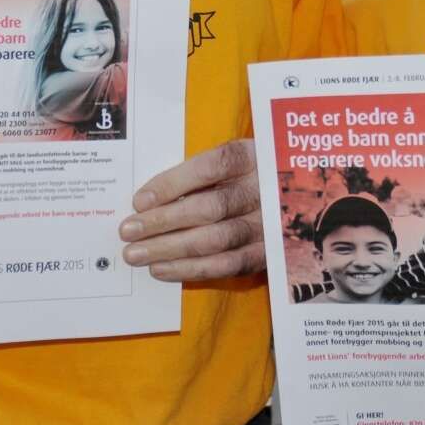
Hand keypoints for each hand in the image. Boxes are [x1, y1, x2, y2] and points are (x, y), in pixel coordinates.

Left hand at [119, 139, 263, 280]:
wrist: (296, 198)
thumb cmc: (249, 175)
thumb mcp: (236, 159)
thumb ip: (201, 171)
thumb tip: (149, 198)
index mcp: (254, 156)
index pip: (211, 167)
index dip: (173, 183)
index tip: (139, 200)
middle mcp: (265, 190)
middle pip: (210, 207)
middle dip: (163, 221)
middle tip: (127, 231)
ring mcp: (269, 225)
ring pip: (216, 240)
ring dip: (171, 249)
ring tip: (136, 254)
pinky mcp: (269, 254)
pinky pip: (228, 265)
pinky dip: (192, 269)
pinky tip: (162, 269)